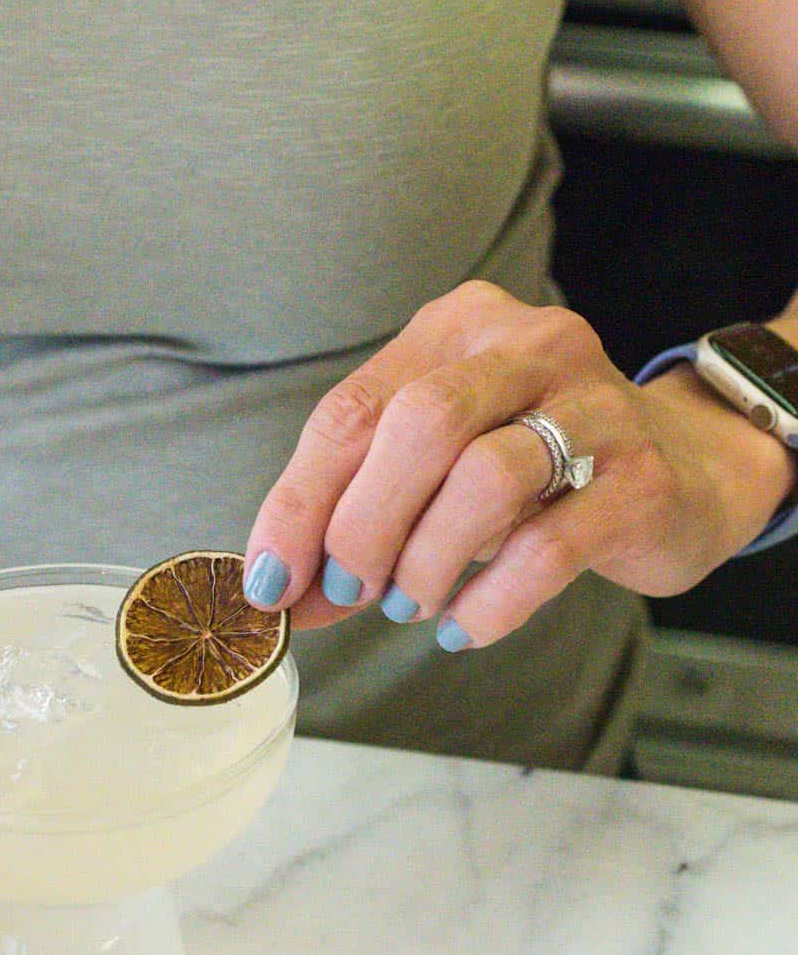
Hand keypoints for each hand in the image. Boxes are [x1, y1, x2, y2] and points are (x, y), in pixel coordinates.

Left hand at [243, 281, 797, 647]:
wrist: (682, 472)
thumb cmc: (535, 471)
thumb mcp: (437, 472)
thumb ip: (358, 514)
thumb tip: (282, 590)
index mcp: (456, 329)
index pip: (352, 411)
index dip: (299, 503)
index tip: (271, 580)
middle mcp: (527, 345)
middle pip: (419, 425)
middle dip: (363, 525)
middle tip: (352, 589)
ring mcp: (595, 403)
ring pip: (486, 478)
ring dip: (429, 560)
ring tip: (414, 602)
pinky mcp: (639, 478)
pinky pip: (548, 546)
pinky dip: (490, 600)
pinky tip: (465, 625)